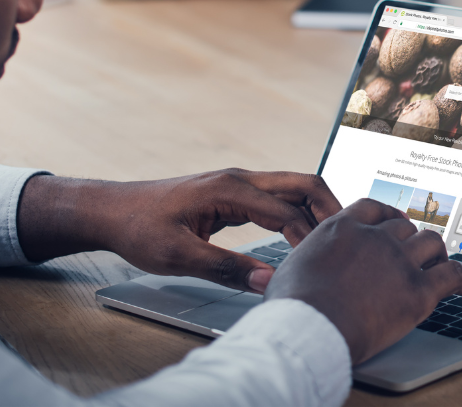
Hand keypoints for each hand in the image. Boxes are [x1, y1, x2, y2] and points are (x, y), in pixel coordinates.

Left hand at [17, 169, 341, 292]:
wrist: (113, 210)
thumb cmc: (139, 228)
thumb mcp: (179, 255)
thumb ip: (226, 268)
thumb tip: (268, 282)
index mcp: (230, 188)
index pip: (286, 210)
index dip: (307, 239)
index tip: (317, 267)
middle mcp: (240, 179)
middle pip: (303, 182)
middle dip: (330, 207)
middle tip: (348, 240)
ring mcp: (238, 183)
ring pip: (293, 187)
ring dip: (316, 209)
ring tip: (332, 241)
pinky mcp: (234, 193)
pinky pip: (278, 198)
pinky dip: (298, 213)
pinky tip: (302, 237)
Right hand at [265, 200, 461, 364]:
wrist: (309, 328)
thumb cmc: (293, 306)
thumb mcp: (291, 268)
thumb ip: (306, 261)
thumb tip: (290, 275)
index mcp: (343, 226)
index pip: (373, 207)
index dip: (388, 215)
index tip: (394, 222)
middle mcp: (374, 236)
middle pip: (405, 226)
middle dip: (411, 239)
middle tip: (417, 251)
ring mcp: (399, 261)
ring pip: (431, 244)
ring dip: (437, 253)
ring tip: (442, 264)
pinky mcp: (418, 290)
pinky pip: (453, 277)